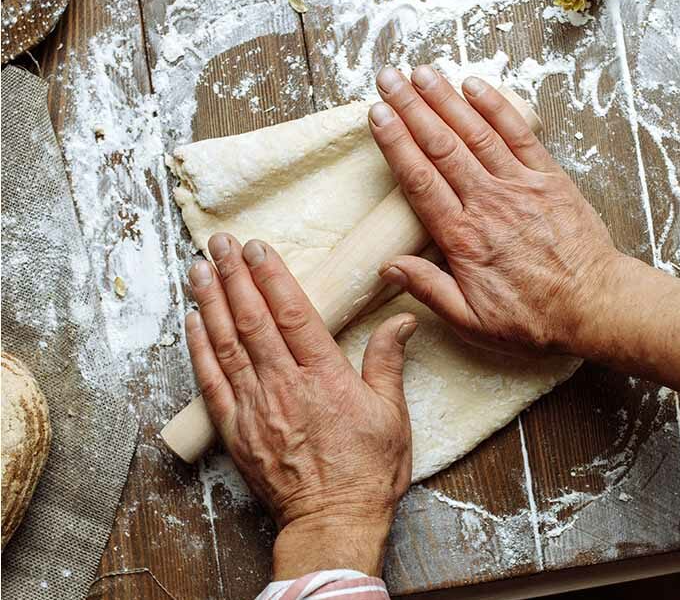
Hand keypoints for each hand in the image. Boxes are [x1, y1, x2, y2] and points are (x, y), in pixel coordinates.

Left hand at [185, 234, 416, 577]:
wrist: (332, 522)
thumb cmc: (367, 471)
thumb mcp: (392, 414)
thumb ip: (388, 361)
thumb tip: (403, 320)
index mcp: (324, 376)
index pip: (292, 313)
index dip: (272, 275)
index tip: (257, 247)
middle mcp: (284, 385)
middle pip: (252, 319)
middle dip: (234, 276)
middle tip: (220, 242)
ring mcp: (255, 406)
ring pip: (226, 344)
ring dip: (210, 303)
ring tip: (199, 268)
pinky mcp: (236, 429)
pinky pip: (211, 382)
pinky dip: (198, 349)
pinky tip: (191, 321)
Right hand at [368, 65, 679, 412]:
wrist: (594, 305)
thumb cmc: (532, 317)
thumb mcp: (471, 320)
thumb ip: (429, 288)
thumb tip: (388, 267)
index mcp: (462, 237)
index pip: (419, 179)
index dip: (395, 142)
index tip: (377, 114)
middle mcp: (487, 202)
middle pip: (441, 146)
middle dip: (412, 107)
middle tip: (389, 78)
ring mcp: (519, 185)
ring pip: (475, 133)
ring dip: (447, 98)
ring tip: (422, 71)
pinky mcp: (548, 178)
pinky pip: (518, 135)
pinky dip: (496, 108)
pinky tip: (475, 85)